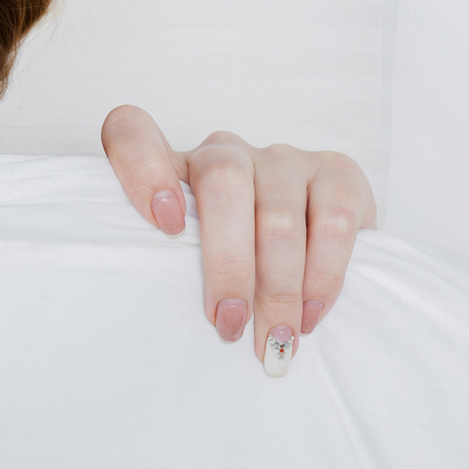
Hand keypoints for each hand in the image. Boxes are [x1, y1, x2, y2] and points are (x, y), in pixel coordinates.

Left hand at [101, 104, 375, 375]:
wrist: (314, 251)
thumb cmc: (233, 264)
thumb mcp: (187, 264)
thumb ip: (169, 270)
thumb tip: (163, 330)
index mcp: (173, 168)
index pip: (131, 132)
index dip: (139, 168)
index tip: (163, 225)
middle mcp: (225, 152)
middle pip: (222, 182)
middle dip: (228, 265)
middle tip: (230, 325)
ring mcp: (281, 158)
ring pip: (278, 214)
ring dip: (278, 287)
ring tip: (275, 336)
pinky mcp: (337, 171)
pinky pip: (333, 220)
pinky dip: (322, 275)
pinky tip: (310, 314)